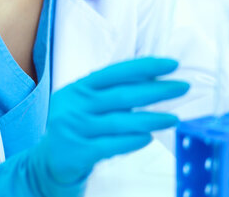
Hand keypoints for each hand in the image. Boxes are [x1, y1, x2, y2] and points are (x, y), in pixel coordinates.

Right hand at [0, 57, 189, 196]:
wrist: (45, 164)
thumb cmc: (77, 129)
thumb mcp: (88, 105)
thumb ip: (113, 93)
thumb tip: (156, 82)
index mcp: (80, 87)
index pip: (117, 72)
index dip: (145, 67)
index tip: (172, 64)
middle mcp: (75, 104)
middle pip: (123, 94)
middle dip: (157, 90)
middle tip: (183, 87)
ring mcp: (73, 128)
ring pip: (120, 121)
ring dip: (151, 119)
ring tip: (174, 118)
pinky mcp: (76, 152)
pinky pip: (110, 145)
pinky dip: (131, 141)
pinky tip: (149, 138)